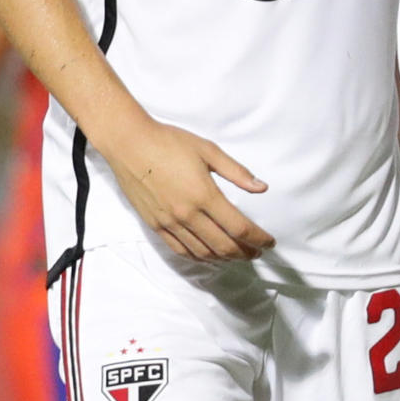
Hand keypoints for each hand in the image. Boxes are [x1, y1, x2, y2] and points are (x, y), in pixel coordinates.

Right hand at [103, 120, 274, 262]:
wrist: (130, 144)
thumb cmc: (170, 142)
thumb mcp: (208, 150)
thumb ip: (237, 172)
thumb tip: (262, 188)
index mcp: (204, 195)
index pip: (239, 227)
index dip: (258, 238)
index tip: (269, 242)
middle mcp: (187, 214)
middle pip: (223, 246)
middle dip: (245, 252)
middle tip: (257, 252)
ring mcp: (169, 223)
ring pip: (202, 252)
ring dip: (224, 258)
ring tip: (237, 255)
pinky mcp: (155, 225)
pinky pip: (180, 250)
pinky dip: (199, 257)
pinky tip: (209, 255)